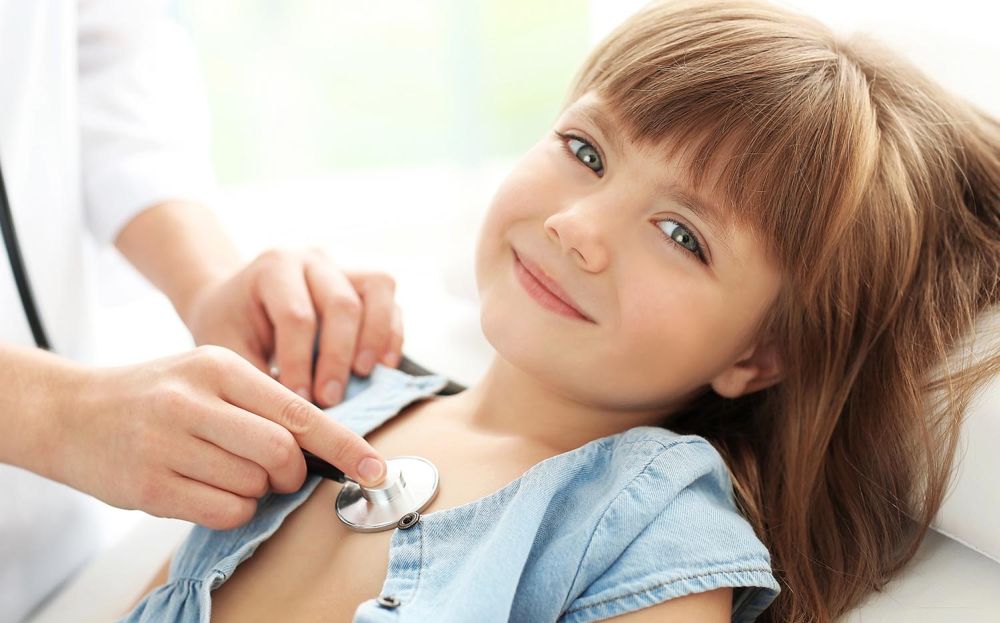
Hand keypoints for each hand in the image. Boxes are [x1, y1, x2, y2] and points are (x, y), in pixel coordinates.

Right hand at [51, 346, 387, 529]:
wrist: (74, 412)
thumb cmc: (157, 394)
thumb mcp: (210, 375)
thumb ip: (264, 404)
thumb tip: (326, 448)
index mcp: (219, 366)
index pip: (300, 412)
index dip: (345, 445)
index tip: (375, 468)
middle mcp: (194, 400)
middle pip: (282, 454)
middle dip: (294, 474)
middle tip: (283, 474)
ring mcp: (168, 444)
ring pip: (254, 486)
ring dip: (258, 491)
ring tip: (226, 471)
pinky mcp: (150, 486)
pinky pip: (224, 511)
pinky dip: (234, 509)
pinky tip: (210, 489)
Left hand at [179, 248, 403, 407]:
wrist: (234, 299)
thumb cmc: (230, 325)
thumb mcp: (227, 347)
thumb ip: (256, 376)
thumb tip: (292, 416)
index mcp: (273, 267)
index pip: (297, 315)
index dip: (300, 362)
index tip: (298, 401)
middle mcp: (312, 259)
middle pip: (341, 302)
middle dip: (338, 357)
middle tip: (330, 398)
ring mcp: (342, 266)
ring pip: (377, 288)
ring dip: (375, 337)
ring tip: (362, 374)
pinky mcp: (363, 283)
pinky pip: (390, 299)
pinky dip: (392, 333)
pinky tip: (383, 365)